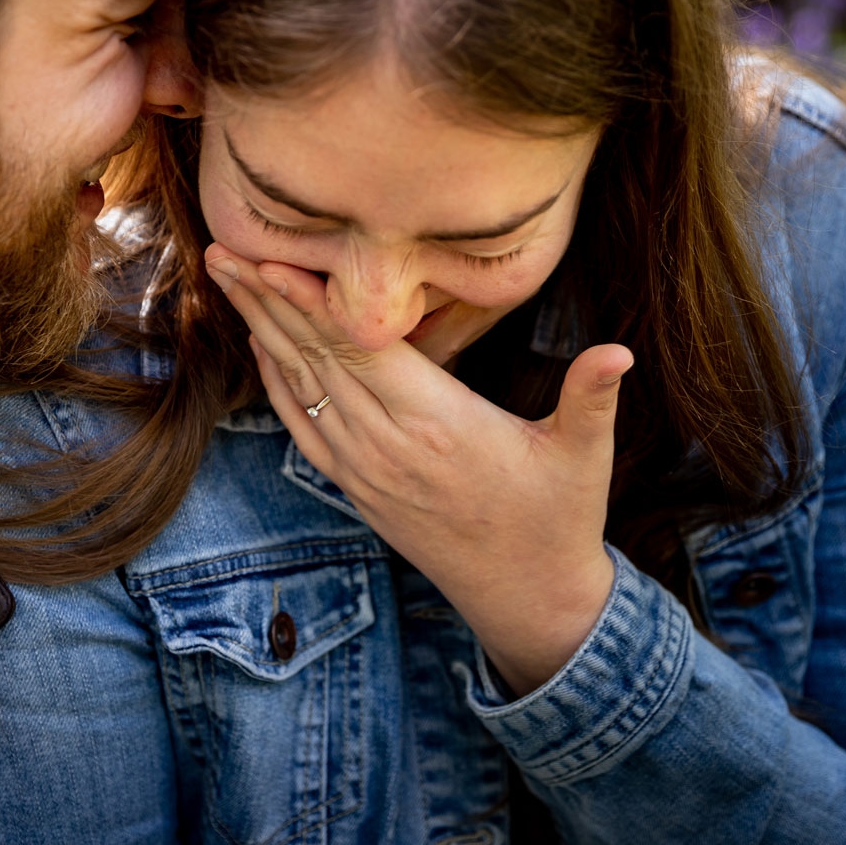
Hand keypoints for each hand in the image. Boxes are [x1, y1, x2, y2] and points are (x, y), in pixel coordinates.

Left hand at [204, 243, 630, 694]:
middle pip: (313, 356)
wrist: (527, 599)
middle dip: (266, 298)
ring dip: (261, 330)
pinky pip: (303, 426)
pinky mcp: (357, 488)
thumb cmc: (558, 519)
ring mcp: (365, 470)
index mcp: (436, 424)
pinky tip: (259, 347)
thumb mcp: (584, 456)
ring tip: (228, 278)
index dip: (310, 301)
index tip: (270, 257)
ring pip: (300, 386)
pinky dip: (278, 382)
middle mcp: (387, 445)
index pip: (358, 348)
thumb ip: (592, 397)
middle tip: (223, 245)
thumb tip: (621, 351)